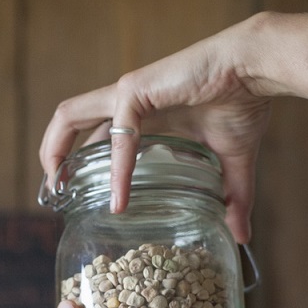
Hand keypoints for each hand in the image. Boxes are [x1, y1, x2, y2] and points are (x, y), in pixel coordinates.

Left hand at [38, 15, 273, 243]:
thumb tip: (242, 236)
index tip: (76, 192)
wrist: (255, 71)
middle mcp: (127, 100)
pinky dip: (117, 168)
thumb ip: (232, 197)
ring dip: (55, 148)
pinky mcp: (136, 91)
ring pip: (70, 115)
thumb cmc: (242, 102)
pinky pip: (117, 134)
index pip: (97, 133)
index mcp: (143, 112)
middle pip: (71, 120)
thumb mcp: (230, 160)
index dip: (80, 158)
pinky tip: (120, 198)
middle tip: (52, 192)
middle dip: (53, 152)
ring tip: (55, 186)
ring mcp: (127, 93)